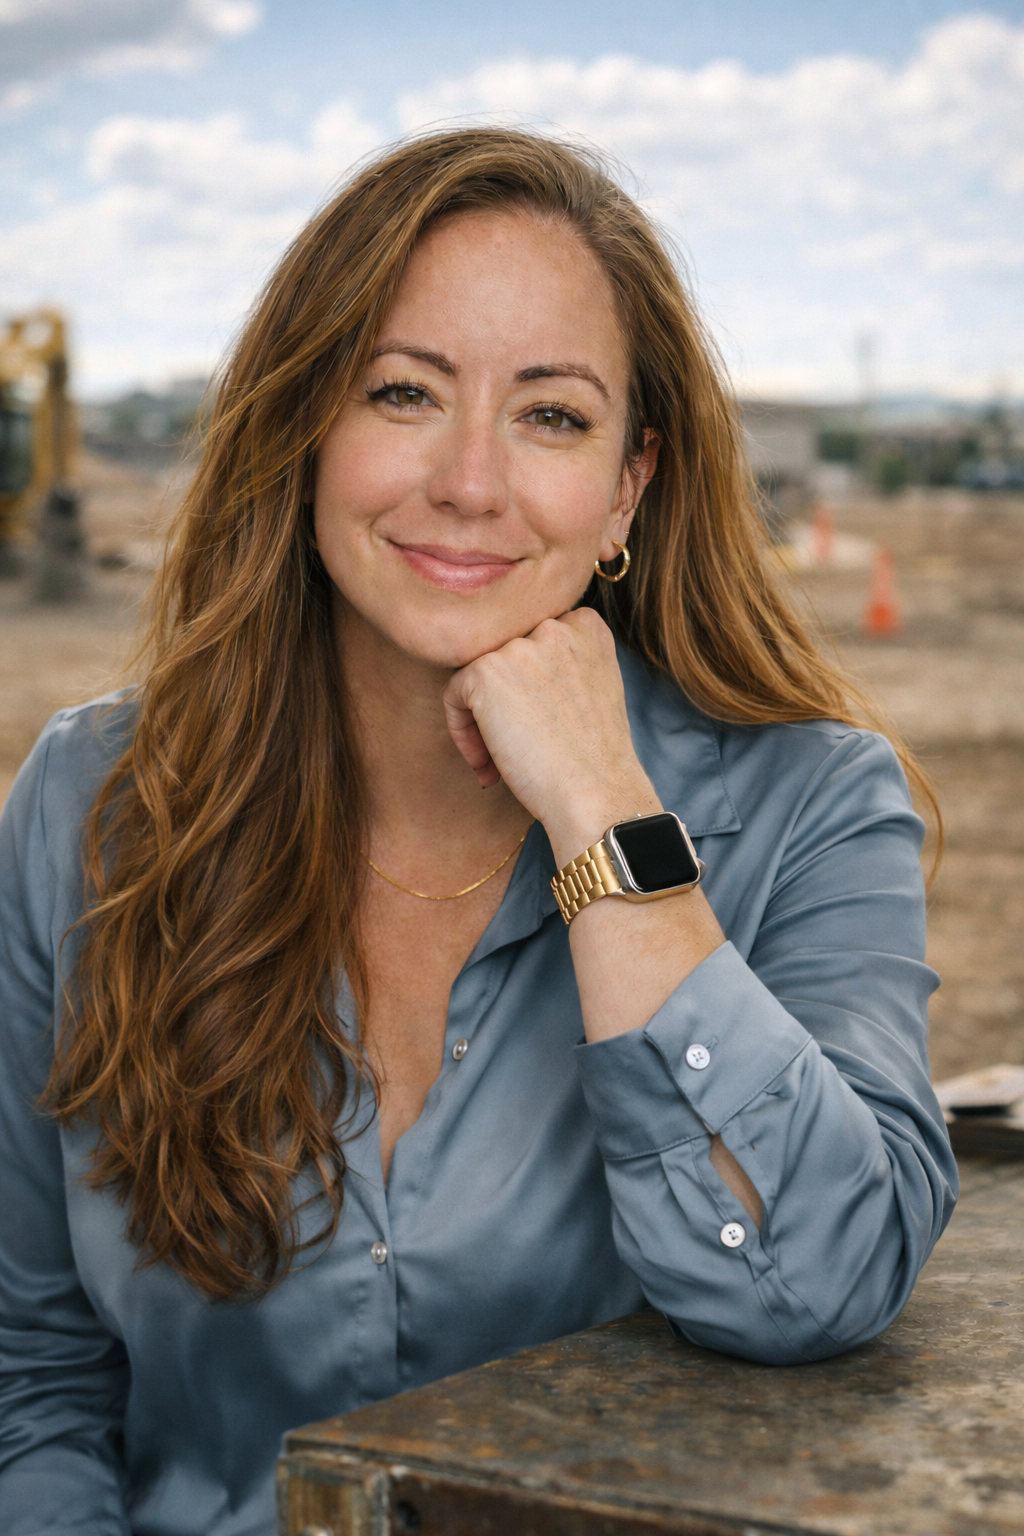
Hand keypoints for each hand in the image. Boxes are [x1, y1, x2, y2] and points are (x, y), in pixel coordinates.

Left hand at [442, 608, 661, 864]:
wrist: (596, 793)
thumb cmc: (594, 758)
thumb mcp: (594, 688)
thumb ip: (560, 663)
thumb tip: (509, 672)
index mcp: (586, 625)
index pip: (534, 641)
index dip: (529, 686)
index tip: (537, 724)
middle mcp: (554, 625)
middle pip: (505, 657)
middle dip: (505, 702)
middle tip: (520, 748)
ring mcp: (520, 646)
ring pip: (478, 676)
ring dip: (482, 720)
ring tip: (502, 762)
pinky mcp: (486, 671)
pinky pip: (454, 695)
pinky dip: (462, 733)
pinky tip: (488, 765)